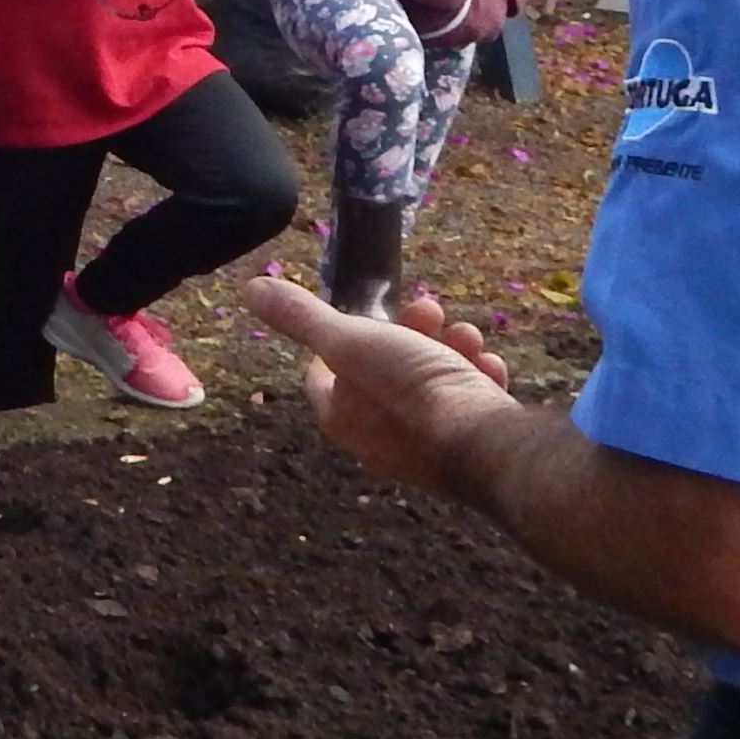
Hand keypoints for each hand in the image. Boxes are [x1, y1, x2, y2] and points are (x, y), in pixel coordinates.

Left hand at [242, 275, 519, 493]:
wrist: (483, 442)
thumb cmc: (409, 390)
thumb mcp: (350, 341)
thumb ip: (303, 317)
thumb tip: (251, 289)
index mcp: (342, 419)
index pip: (322, 377)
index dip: (335, 340)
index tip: (360, 314)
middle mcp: (379, 442)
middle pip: (384, 373)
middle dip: (408, 332)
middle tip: (428, 309)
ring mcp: (426, 449)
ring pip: (431, 384)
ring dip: (450, 349)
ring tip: (465, 334)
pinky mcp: (467, 449)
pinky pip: (466, 404)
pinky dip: (477, 378)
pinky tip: (488, 365)